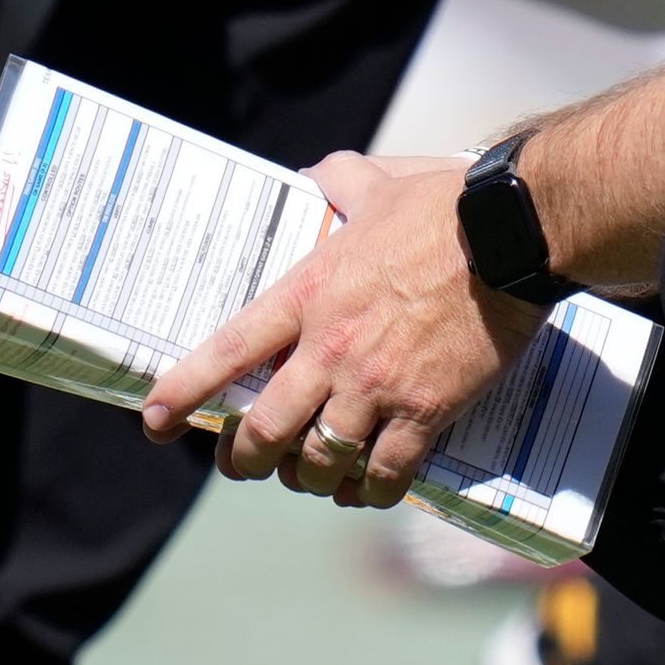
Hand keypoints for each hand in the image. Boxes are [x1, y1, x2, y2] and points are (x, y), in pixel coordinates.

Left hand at [140, 153, 536, 506]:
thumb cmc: (445, 207)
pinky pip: (385, 475)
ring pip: (320, 460)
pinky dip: (369, 492)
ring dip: (307, 478)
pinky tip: (365, 491)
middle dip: (245, 459)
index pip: (227, 352)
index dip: (184, 392)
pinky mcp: (426, 411)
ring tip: (310, 478)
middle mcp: (330, 349)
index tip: (155, 421)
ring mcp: (377, 385)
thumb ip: (339, 181)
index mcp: (307, 294)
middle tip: (243, 464)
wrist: (510, 236)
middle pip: (265, 430)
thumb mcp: (376, 184)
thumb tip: (320, 173)